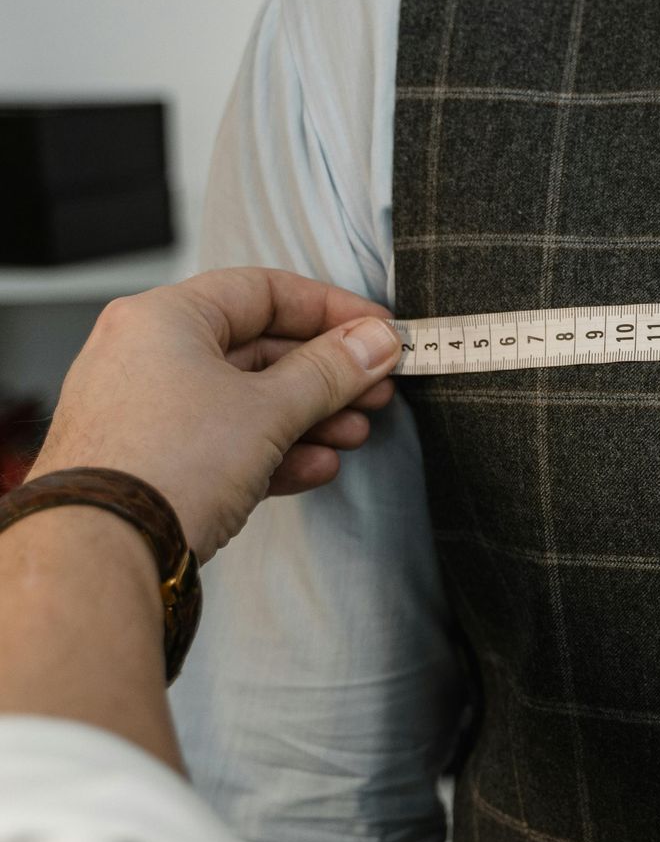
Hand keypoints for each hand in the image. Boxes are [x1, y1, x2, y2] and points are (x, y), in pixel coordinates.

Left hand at [29, 268, 401, 558]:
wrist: (101, 550)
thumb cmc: (164, 465)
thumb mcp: (271, 408)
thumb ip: (333, 370)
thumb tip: (376, 342)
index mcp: (165, 318)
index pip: (264, 291)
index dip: (332, 310)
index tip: (377, 332)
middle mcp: (146, 355)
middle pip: (259, 348)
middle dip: (327, 375)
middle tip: (374, 388)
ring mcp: (144, 410)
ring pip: (245, 399)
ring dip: (308, 417)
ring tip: (353, 434)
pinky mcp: (150, 460)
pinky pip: (222, 441)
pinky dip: (272, 450)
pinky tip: (314, 466)